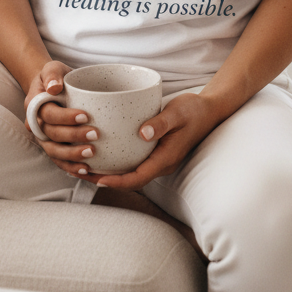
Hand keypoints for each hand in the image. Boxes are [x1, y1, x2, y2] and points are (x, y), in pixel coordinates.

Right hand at [24, 61, 99, 175]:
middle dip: (74, 137)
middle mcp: (37, 125)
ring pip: (55, 152)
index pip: (48, 115)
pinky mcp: (54, 148)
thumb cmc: (55, 78)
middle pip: (53, 135)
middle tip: (95, 134)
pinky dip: (71, 167)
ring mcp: (44, 139)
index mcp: (34, 106)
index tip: (85, 115)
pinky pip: (60, 161)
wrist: (52, 88)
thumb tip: (54, 87)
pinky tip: (86, 170)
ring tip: (92, 154)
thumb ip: (52, 73)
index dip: (65, 117)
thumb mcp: (52, 67)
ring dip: (72, 156)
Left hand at [79, 92, 222, 191]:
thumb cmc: (194, 110)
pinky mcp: (157, 152)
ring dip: (110, 173)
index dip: (117, 181)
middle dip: (106, 179)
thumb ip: (161, 123)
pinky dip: (118, 163)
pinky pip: (135, 163)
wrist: (210, 110)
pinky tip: (104, 153)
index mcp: (166, 158)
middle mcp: (161, 163)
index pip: (138, 178)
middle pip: (131, 180)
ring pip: (132, 173)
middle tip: (81, 172)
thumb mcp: (178, 113)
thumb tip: (143, 133)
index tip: (98, 178)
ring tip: (86, 166)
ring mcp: (159, 159)